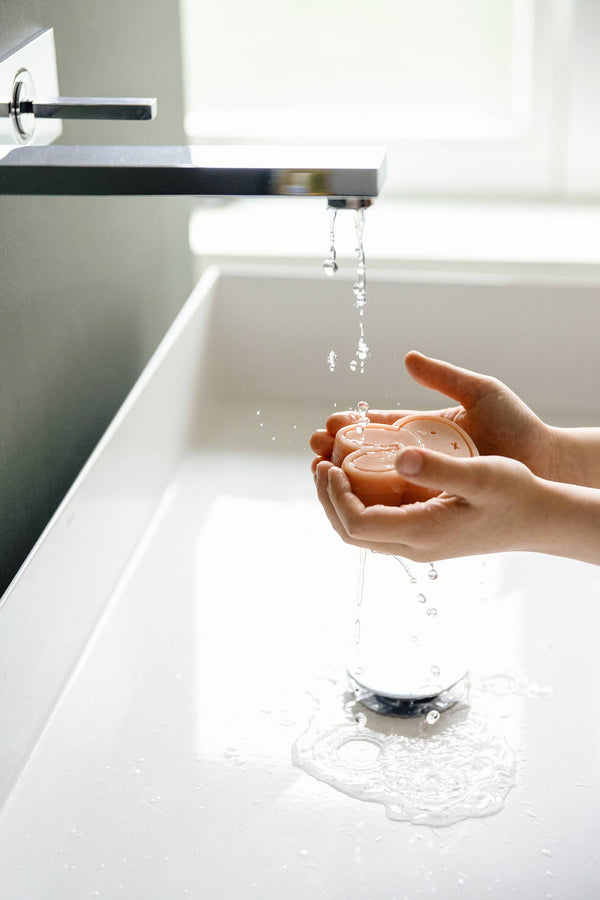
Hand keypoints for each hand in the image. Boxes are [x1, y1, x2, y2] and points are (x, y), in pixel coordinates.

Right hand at [310, 351, 558, 480]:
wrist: (546, 462)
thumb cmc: (518, 426)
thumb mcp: (481, 393)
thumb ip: (444, 376)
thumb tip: (408, 358)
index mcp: (425, 428)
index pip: (379, 426)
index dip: (351, 426)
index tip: (330, 425)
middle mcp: (420, 455)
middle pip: (368, 454)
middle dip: (338, 451)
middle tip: (317, 450)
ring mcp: (426, 479)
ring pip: (375, 480)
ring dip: (346, 479)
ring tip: (323, 474)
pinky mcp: (434, 502)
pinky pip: (396, 504)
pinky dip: (370, 502)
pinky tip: (351, 503)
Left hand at [315, 447, 549, 561]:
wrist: (541, 519)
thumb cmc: (516, 494)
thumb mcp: (480, 474)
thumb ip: (439, 467)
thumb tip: (398, 458)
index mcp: (423, 533)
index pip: (357, 524)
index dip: (335, 496)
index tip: (330, 465)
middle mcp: (415, 547)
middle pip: (351, 533)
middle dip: (328, 499)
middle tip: (319, 463)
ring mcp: (419, 545)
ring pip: (361, 532)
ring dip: (339, 502)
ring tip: (329, 468)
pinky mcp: (424, 537)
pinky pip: (378, 526)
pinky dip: (358, 503)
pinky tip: (359, 477)